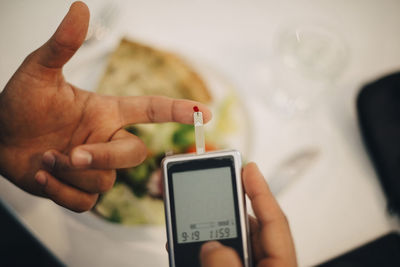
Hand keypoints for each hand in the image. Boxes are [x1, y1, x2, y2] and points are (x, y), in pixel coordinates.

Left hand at [0, 2, 210, 211]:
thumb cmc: (20, 104)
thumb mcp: (39, 72)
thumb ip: (63, 44)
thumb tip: (81, 8)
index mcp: (106, 112)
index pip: (151, 110)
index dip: (178, 110)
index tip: (204, 112)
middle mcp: (106, 139)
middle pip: (134, 154)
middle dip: (104, 156)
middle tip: (74, 153)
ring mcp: (95, 166)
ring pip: (106, 181)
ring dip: (70, 173)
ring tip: (43, 157)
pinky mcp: (80, 189)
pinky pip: (86, 202)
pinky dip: (60, 192)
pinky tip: (41, 174)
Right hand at [200, 163, 296, 266]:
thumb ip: (224, 264)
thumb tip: (211, 246)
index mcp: (280, 266)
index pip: (275, 220)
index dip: (261, 190)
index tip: (250, 168)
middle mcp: (269, 266)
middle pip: (253, 231)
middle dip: (229, 213)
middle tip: (211, 194)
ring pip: (236, 247)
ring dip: (216, 237)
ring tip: (193, 228)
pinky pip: (227, 261)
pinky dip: (212, 255)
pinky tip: (195, 252)